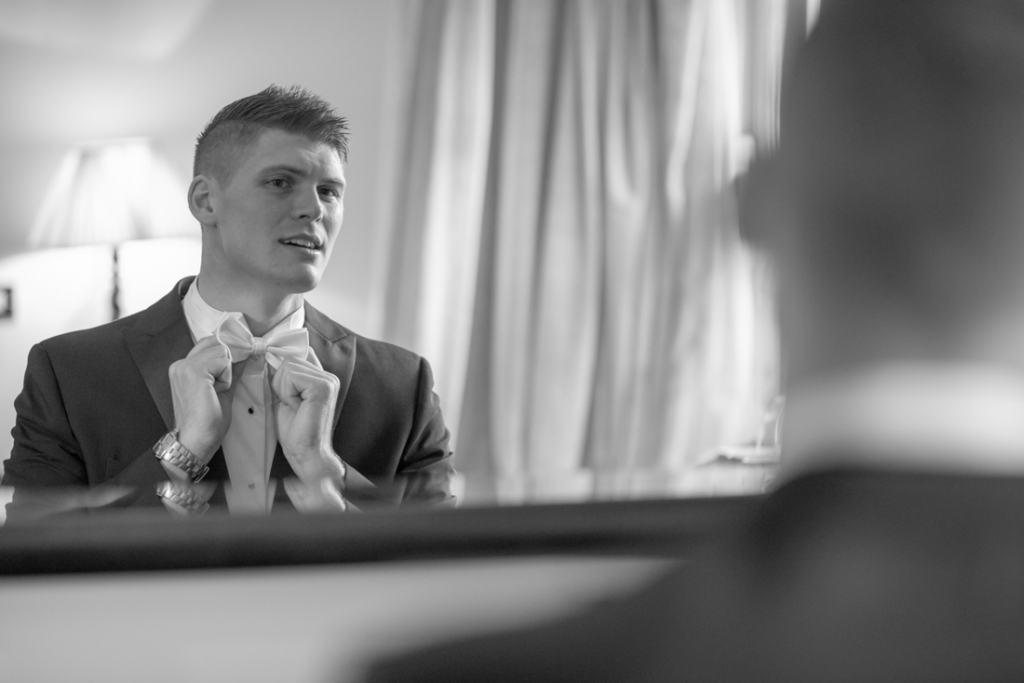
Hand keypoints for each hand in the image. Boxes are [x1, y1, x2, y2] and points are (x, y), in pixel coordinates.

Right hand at [168, 336, 234, 460]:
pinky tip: (216, 392)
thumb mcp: (223, 388)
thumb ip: (232, 369)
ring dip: (226, 373)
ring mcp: (186, 366)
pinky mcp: (195, 372)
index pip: (210, 344)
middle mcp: (181, 363)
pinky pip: (224, 363)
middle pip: (218, 344)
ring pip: (222, 352)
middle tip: (222, 386)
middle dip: (227, 363)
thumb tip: (247, 353)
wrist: (197, 440)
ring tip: (216, 391)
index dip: (226, 351)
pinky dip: (226, 378)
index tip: (239, 359)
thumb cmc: (208, 420)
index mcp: (183, 367)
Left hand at [271, 354, 345, 491]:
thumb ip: (282, 376)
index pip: (297, 353)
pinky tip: (296, 407)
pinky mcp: (322, 387)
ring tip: (294, 406)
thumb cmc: (294, 430)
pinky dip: (287, 392)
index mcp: (322, 377)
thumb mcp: (284, 396)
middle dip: (280, 382)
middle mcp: (329, 376)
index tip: (280, 386)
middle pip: (289, 359)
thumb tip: (268, 356)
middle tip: (290, 404)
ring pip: (288, 366)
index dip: (282, 365)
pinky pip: (291, 376)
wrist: (305, 454)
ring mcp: (328, 381)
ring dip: (283, 388)